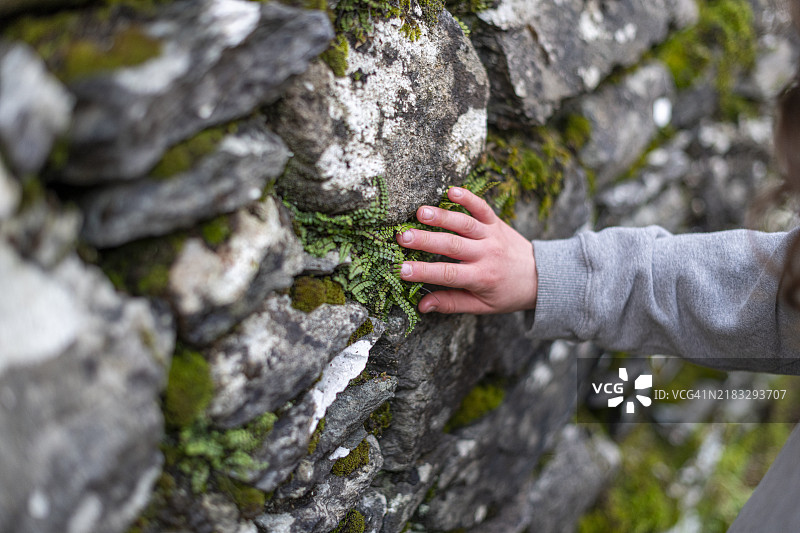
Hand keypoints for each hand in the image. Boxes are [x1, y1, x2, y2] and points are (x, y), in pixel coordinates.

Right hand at [396, 187, 537, 313]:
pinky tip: (451, 191)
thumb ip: (451, 304)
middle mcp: (487, 254)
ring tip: (419, 213)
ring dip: (442, 216)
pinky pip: (482, 207)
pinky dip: (468, 198)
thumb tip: (422, 305)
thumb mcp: (481, 306)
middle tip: (402, 237)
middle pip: (452, 245)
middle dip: (426, 240)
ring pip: (465, 223)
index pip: (448, 275)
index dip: (424, 272)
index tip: (401, 269)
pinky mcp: (496, 222)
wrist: (540, 276)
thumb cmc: (506, 293)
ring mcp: (492, 235)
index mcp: (482, 277)